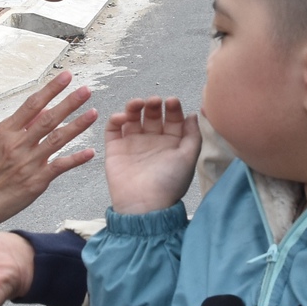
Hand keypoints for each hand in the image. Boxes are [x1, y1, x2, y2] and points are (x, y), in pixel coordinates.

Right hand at [0, 71, 97, 223]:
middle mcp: (17, 144)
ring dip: (77, 125)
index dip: (51, 89)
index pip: (32, 104)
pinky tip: (90, 152)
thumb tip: (43, 108)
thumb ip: (21, 125)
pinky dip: (76, 159)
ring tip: (93, 113)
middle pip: (47, 118)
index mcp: (6, 131)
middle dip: (69, 102)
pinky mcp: (36, 180)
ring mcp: (28, 162)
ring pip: (57, 139)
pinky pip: (60, 166)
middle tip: (86, 90)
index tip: (66, 76)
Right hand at [104, 98, 200, 215]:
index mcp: (171, 143)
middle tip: (154, 101)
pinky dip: (115, 119)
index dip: (172, 107)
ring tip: (137, 104)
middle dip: (153, 104)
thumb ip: (193, 135)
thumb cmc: (169, 183)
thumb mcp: (189, 158)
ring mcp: (132, 144)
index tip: (171, 101)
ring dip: (134, 106)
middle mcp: (152, 142)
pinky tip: (122, 117)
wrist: (144, 205)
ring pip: (132, 117)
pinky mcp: (115, 149)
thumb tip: (193, 115)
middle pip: (152, 115)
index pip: (172, 118)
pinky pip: (113, 129)